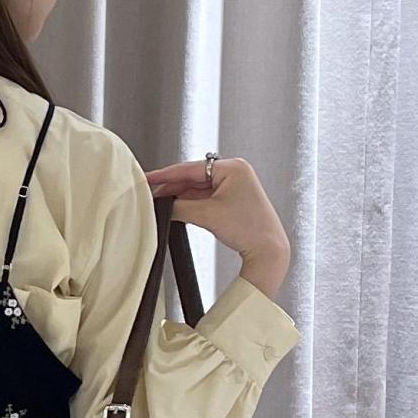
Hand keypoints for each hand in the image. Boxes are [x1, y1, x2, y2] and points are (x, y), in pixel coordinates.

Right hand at [143, 156, 290, 295]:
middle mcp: (235, 172)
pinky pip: (206, 197)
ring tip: (162, 203)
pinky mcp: (233, 198)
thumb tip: (164, 205)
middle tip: (152, 194)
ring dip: (181, 196)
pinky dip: (192, 203)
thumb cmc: (249, 229)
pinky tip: (178, 208)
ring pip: (198, 187)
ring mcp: (235, 185)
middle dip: (173, 186)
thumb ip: (180, 207)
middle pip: (194, 176)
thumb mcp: (207, 215)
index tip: (150, 177)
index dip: (166, 174)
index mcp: (233, 167)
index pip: (191, 168)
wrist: (267, 250)